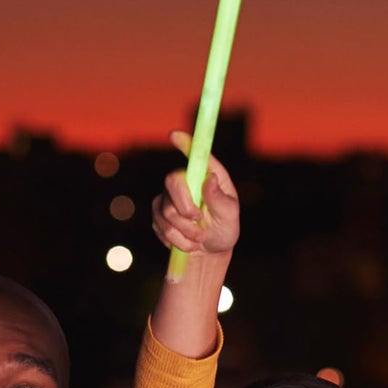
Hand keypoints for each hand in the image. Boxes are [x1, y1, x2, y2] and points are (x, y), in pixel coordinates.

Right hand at [151, 131, 239, 257]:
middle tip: (198, 220)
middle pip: (172, 181)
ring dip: (185, 230)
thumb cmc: (223, 230)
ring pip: (167, 210)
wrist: (209, 253)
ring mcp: (169, 196)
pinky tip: (188, 243)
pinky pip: (162, 226)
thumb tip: (211, 178)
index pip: (196, 154)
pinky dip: (178, 240)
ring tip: (200, 238)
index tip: (174, 135)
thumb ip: (220, 199)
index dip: (184, 143)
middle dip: (185, 206)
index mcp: (207, 175)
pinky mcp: (158, 214)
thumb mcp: (229, 216)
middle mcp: (186, 181)